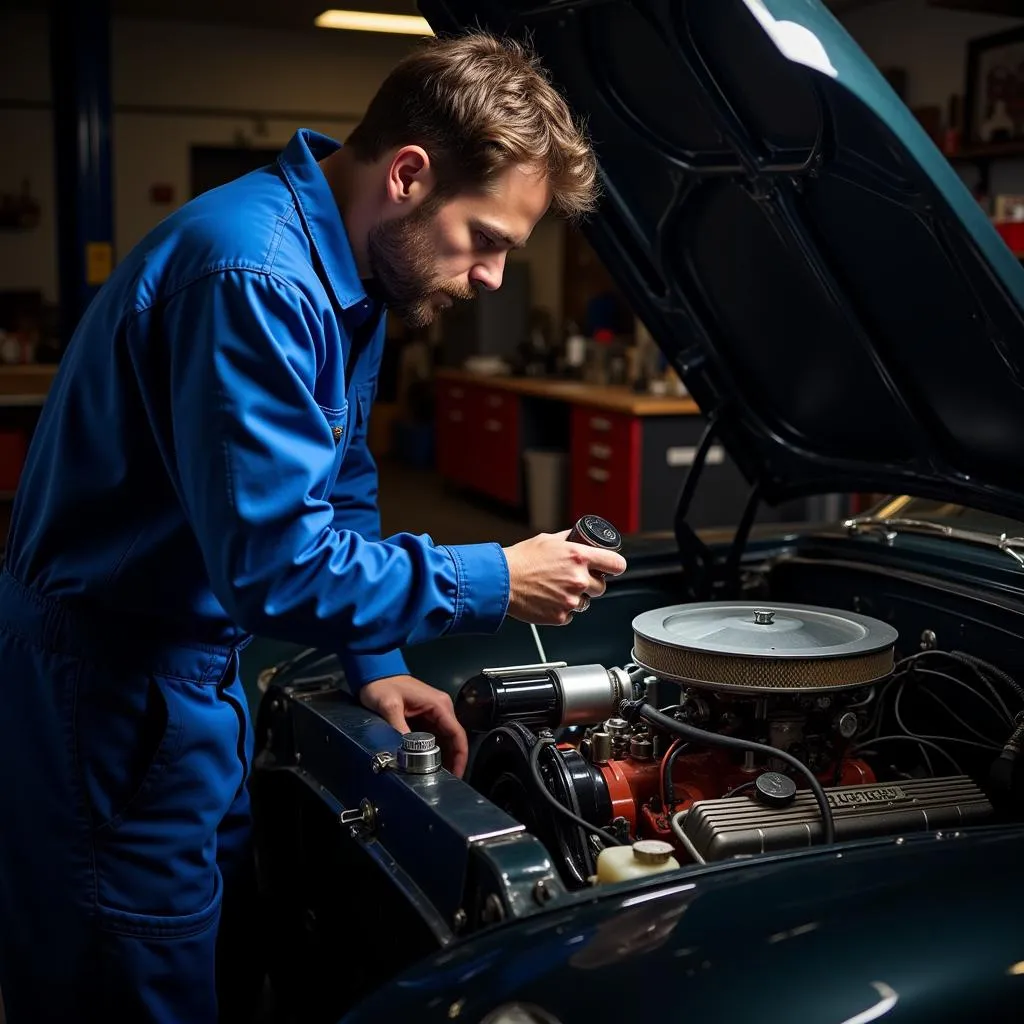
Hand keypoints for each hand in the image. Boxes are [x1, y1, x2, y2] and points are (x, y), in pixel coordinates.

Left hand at [358, 675, 468, 777]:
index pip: (457, 734)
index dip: (460, 756)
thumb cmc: (382, 685)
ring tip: (435, 775)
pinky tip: (426, 763)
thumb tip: (409, 752)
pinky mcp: (423, 717)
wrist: (372, 672)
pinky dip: (432, 750)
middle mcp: (440, 708)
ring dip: (442, 757)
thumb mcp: (389, 707)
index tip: (457, 774)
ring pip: (443, 739)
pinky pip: (432, 737)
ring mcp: (433, 712)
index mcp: (439, 705)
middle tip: (444, 780)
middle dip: (451, 760)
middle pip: (453, 739)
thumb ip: (400, 729)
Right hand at [502, 529, 626, 626]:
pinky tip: (549, 600)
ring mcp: (571, 600)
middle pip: (602, 586)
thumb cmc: (521, 560)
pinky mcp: (561, 616)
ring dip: (577, 598)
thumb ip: (570, 540)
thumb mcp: (549, 540)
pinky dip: (563, 610)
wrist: (502, 581)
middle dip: (591, 583)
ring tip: (557, 590)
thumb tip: (580, 537)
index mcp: (579, 557)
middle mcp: (579, 579)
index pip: (616, 564)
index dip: (615, 566)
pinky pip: (571, 615)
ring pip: (587, 602)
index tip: (611, 568)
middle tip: (573, 579)